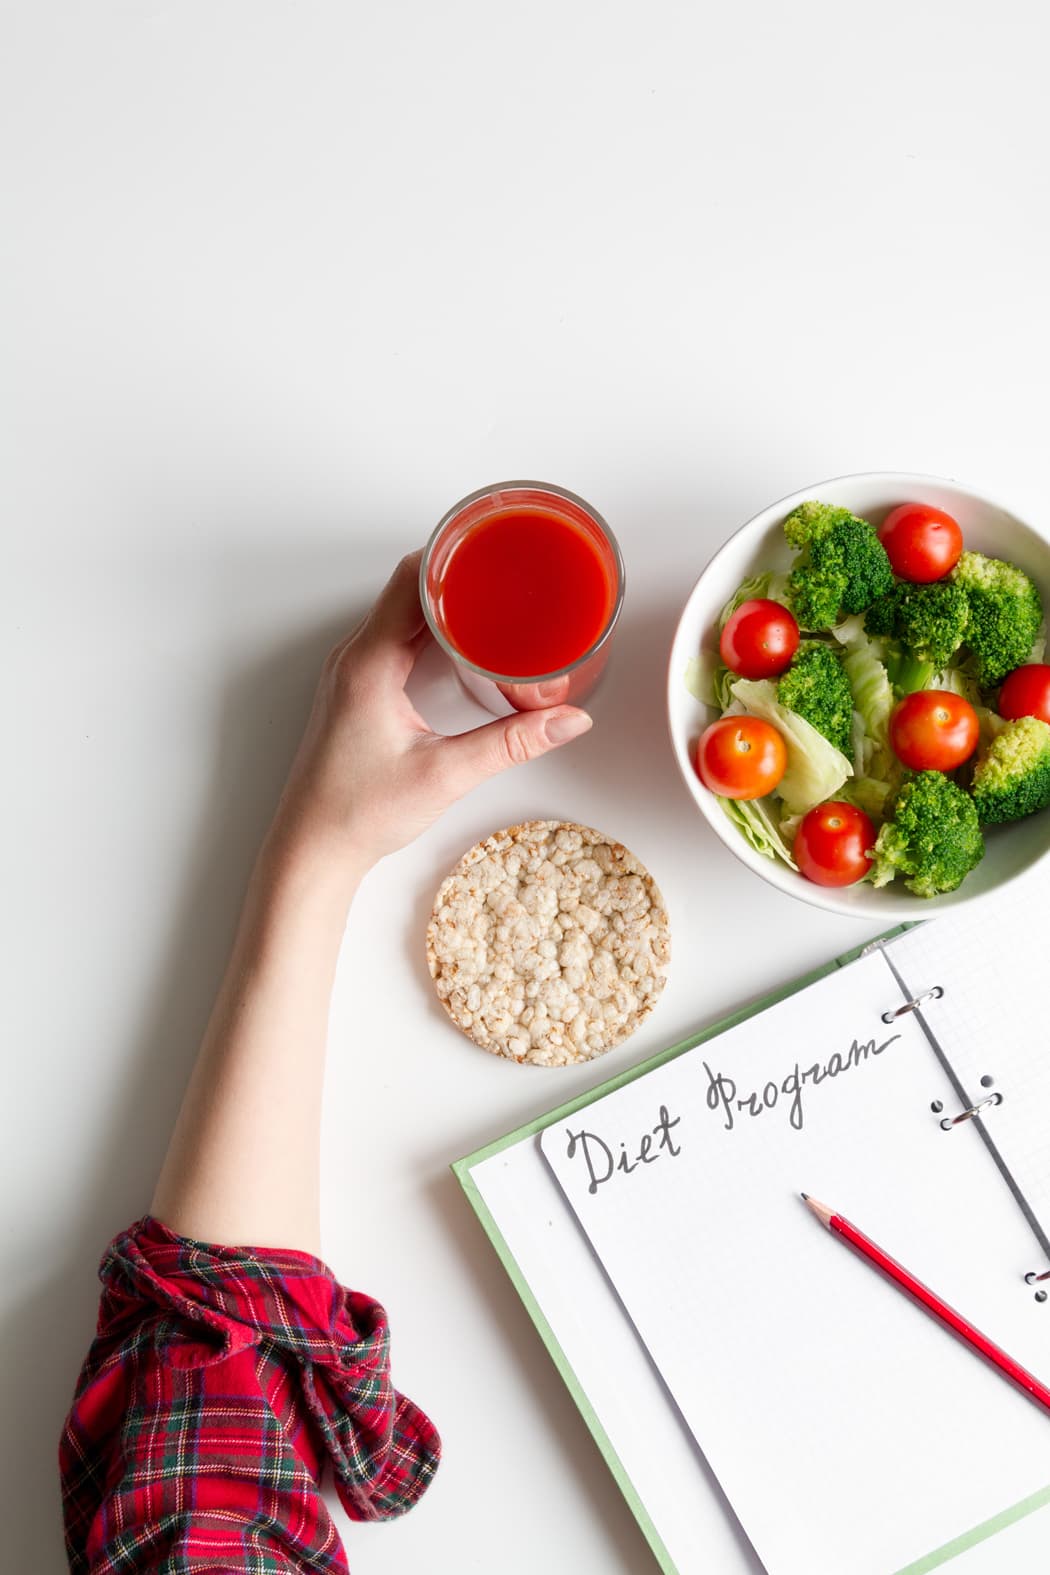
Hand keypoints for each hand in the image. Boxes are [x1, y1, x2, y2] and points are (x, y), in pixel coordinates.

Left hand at [270, 551, 592, 874]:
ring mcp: (353, 673)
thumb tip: (568, 721)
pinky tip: (463, 641)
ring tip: (496, 599)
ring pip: (403, 613)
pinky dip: (431, 629)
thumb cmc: (358, 812)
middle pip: (409, 588)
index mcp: (368, 663)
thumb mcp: (445, 774)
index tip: (493, 544)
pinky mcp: (358, 691)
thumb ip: (512, 744)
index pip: (410, 579)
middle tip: (510, 571)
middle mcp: (355, 658)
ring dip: (446, 602)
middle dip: (460, 574)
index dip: (453, 552)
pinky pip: (396, 639)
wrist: (313, 849)